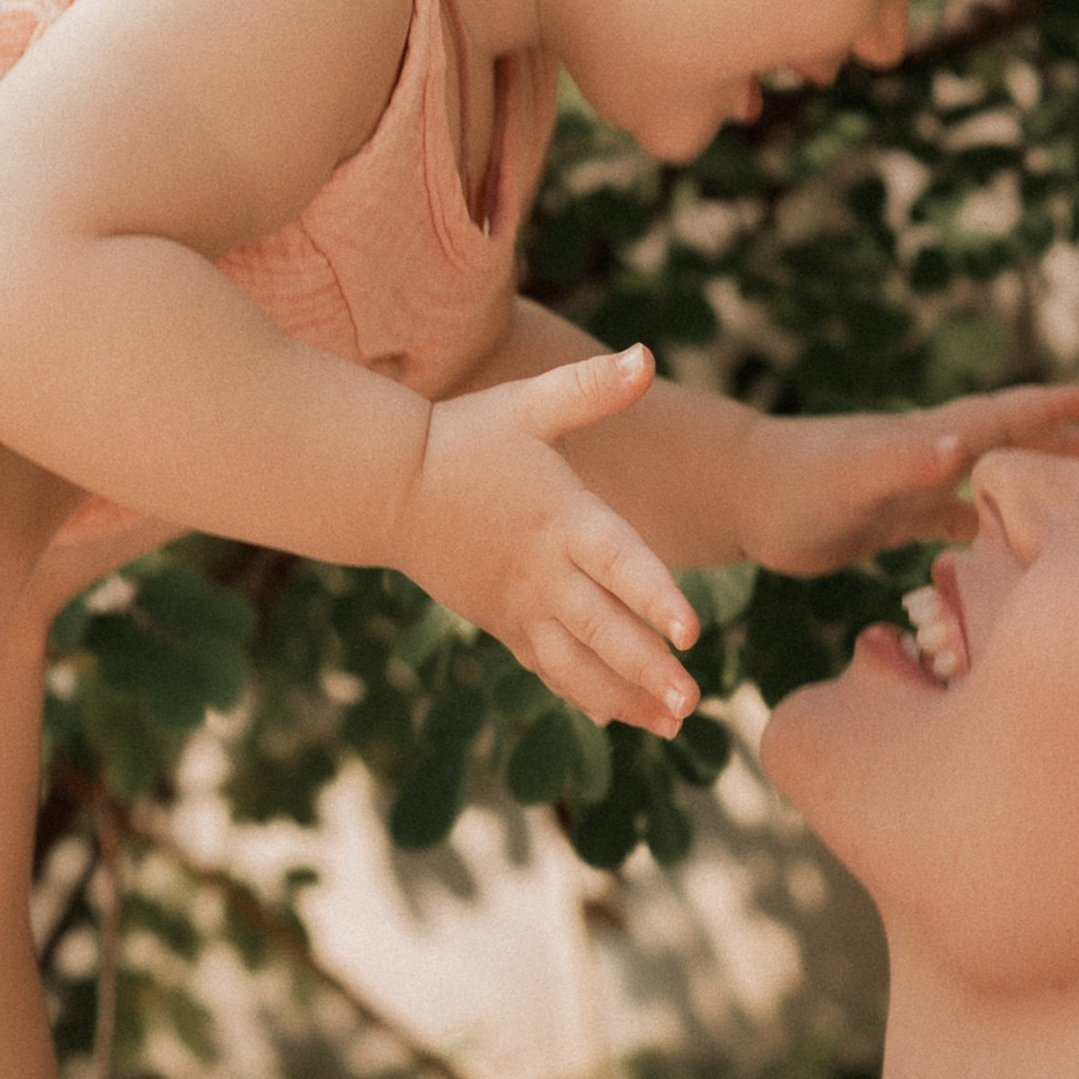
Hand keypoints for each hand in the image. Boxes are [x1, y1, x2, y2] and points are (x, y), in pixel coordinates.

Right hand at [392, 346, 700, 735]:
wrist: (387, 488)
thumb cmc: (466, 439)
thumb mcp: (528, 405)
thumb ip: (592, 387)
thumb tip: (647, 355)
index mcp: (561, 519)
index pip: (617, 563)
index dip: (654, 597)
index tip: (691, 632)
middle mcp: (543, 572)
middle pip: (601, 630)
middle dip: (647, 670)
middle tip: (691, 702)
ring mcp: (520, 606)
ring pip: (575, 665)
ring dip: (623, 698)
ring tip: (671, 724)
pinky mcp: (502, 624)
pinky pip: (547, 669)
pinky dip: (583, 695)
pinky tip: (620, 718)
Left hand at [735, 384, 1078, 576]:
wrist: (739, 495)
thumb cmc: (794, 486)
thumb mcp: (853, 475)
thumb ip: (904, 462)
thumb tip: (958, 446)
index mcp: (924, 442)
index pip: (996, 420)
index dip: (1044, 413)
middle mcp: (921, 457)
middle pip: (1001, 445)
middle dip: (1053, 444)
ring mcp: (905, 487)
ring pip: (980, 481)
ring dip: (1024, 481)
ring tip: (1070, 488)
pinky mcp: (884, 519)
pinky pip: (945, 519)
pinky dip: (978, 524)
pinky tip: (997, 541)